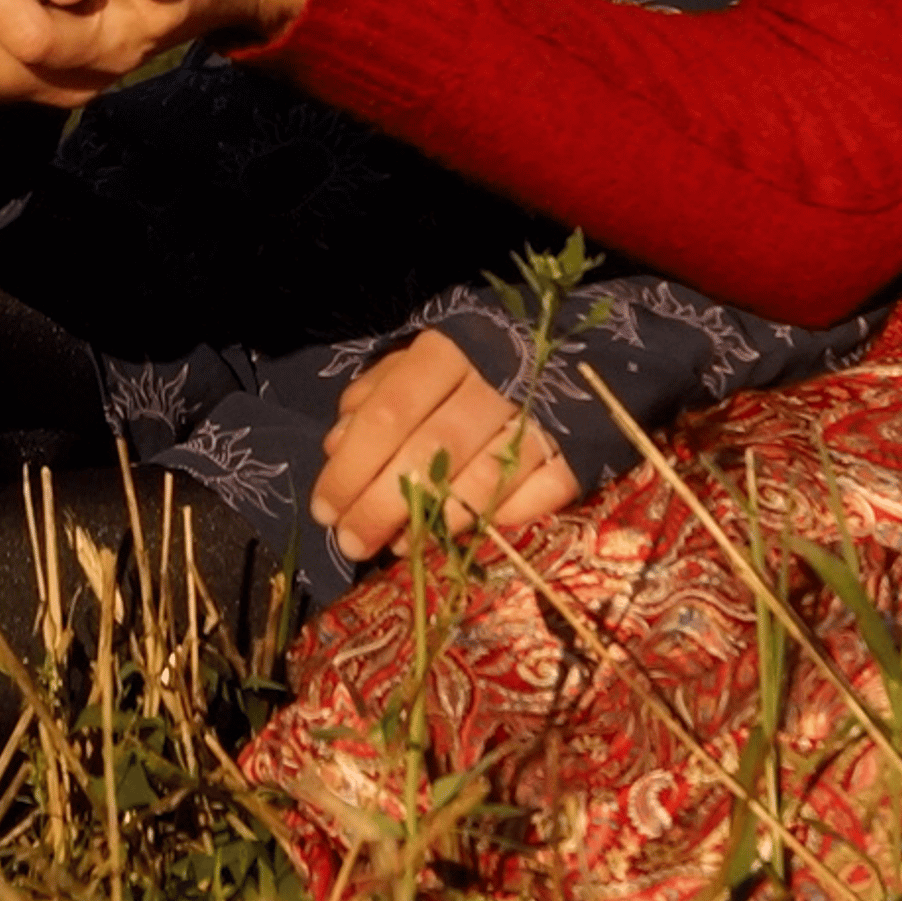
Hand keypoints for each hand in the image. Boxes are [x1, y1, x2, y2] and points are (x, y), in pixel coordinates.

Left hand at [312, 330, 578, 562]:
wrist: (561, 353)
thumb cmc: (460, 371)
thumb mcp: (407, 368)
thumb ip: (373, 401)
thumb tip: (338, 445)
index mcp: (445, 353)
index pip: (389, 414)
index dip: (351, 468)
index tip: (325, 510)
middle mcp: (494, 380)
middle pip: (432, 451)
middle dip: (382, 506)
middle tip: (352, 543)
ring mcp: (540, 416)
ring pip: (483, 480)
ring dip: (434, 523)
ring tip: (400, 547)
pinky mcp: (577, 450)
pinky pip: (538, 496)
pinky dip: (500, 521)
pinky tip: (465, 538)